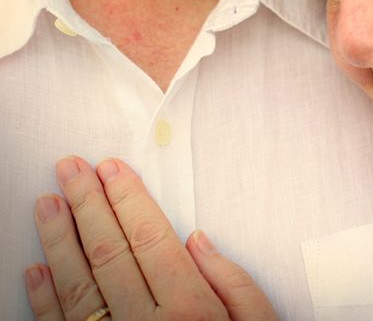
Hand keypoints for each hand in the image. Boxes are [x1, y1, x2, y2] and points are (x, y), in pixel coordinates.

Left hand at [24, 156, 276, 320]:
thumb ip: (234, 284)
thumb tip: (196, 241)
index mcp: (191, 312)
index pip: (150, 240)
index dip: (128, 200)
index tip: (111, 168)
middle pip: (108, 253)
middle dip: (86, 205)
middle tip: (70, 168)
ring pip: (75, 286)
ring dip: (56, 240)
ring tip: (45, 202)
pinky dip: (42, 298)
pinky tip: (34, 268)